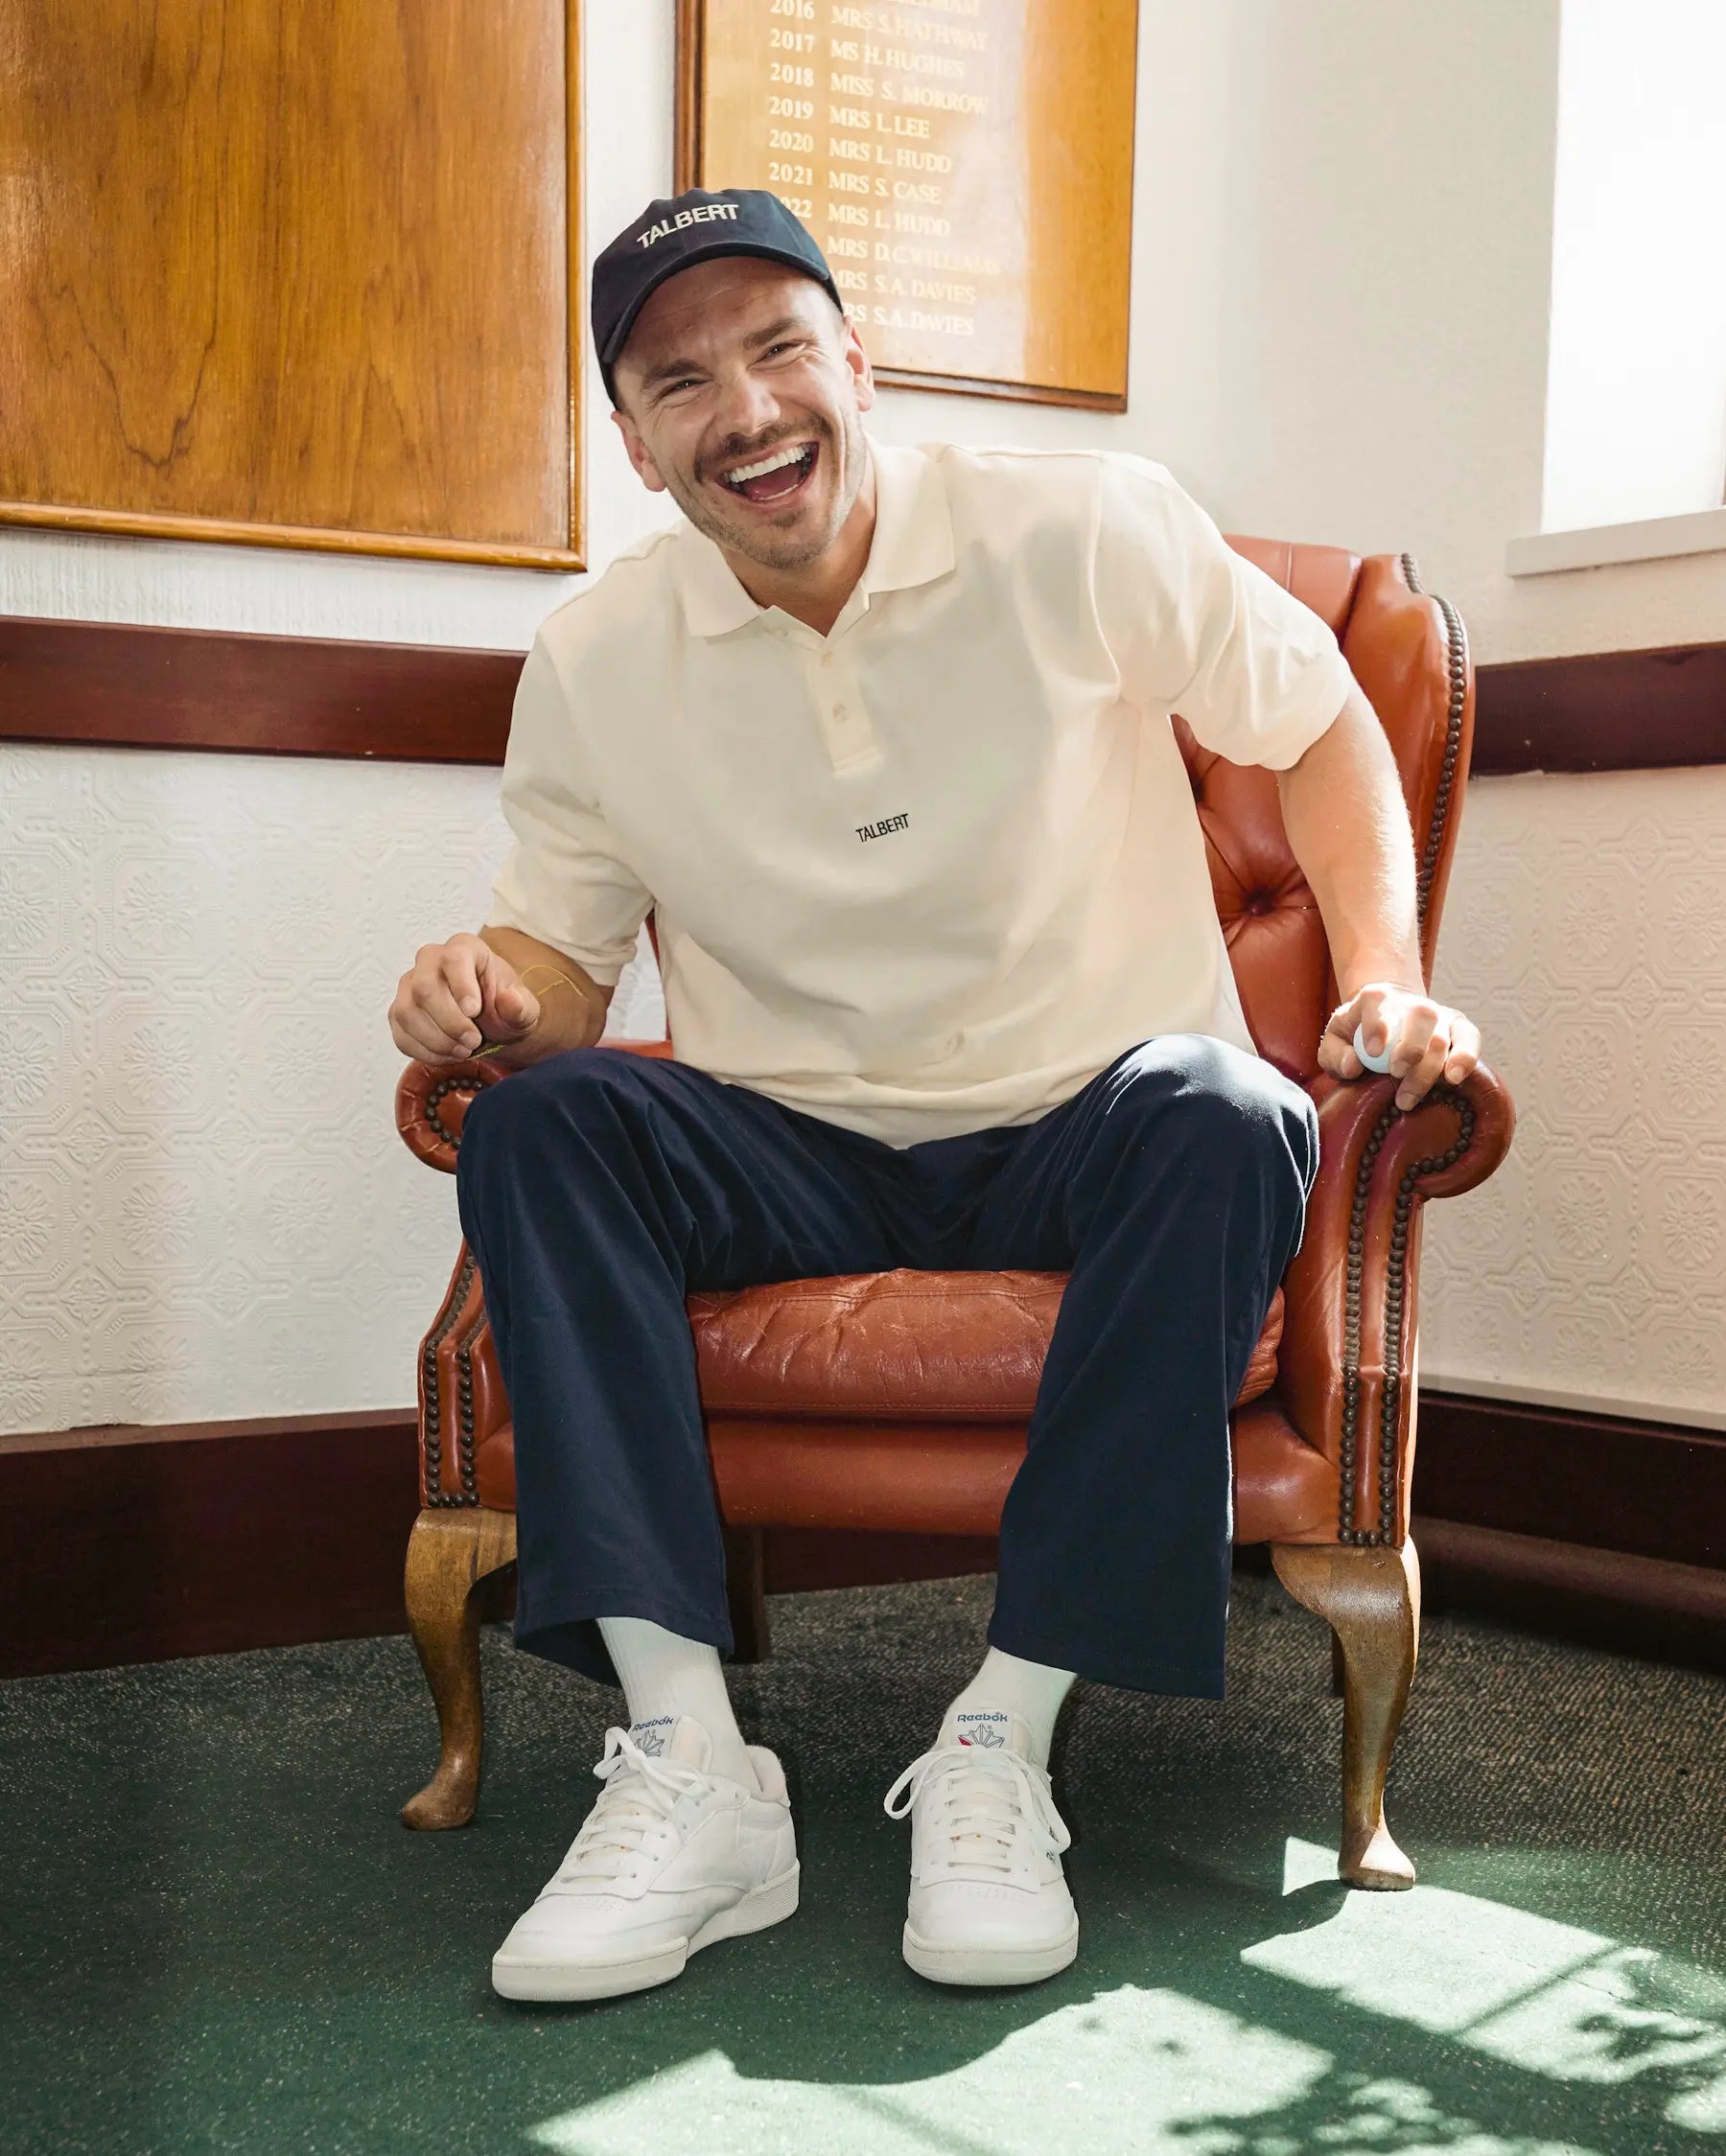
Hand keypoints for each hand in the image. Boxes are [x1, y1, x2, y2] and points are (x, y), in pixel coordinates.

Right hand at [389, 933, 541, 1065]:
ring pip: (407, 1012)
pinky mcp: (399, 1012)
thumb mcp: (524, 1010)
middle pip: (424, 988)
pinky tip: (448, 1055)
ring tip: (463, 1050)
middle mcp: (431, 960)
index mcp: (465, 948)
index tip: (474, 1012)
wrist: (491, 1025)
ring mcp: (410, 985)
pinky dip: (425, 1052)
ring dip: (436, 1040)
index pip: (454, 958)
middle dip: (449, 1022)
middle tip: (473, 1042)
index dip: (461, 986)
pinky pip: (400, 1034)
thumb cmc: (504, 1009)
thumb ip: (521, 1007)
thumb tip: (510, 999)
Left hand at [1319, 985, 1481, 1111]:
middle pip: (1420, 1017)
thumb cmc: (1357, 1037)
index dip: (1376, 1025)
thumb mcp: (1336, 1041)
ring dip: (1428, 1068)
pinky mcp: (1458, 1029)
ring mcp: (1438, 1015)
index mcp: (1376, 997)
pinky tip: (1454, 1078)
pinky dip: (1466, 1057)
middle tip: (1395, 1074)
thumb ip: (1335, 1054)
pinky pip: (1470, 1039)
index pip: (1377, 1001)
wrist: (1387, 1023)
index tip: (1373, 1053)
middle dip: (1410, 1049)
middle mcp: (1411, 1003)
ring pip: (1442, 1035)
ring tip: (1409, 1097)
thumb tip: (1353, 1066)